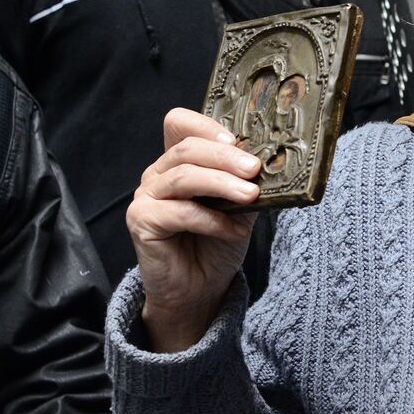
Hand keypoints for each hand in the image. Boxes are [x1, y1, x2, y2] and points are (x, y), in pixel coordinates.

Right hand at [127, 107, 261, 351]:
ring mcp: (146, 197)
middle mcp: (158, 174)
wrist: (200, 289)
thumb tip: (272, 163)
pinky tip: (232, 231)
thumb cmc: (217, 244)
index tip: (235, 138)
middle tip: (254, 169)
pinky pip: (179, 212)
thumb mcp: (240, 207)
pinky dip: (211, 219)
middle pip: (186, 149)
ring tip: (251, 195)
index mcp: (179, 162)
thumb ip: (246, 182)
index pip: (179, 124)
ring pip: (183, 177)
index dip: (204, 124)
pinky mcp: (141, 221)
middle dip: (225, 157)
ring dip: (222, 184)